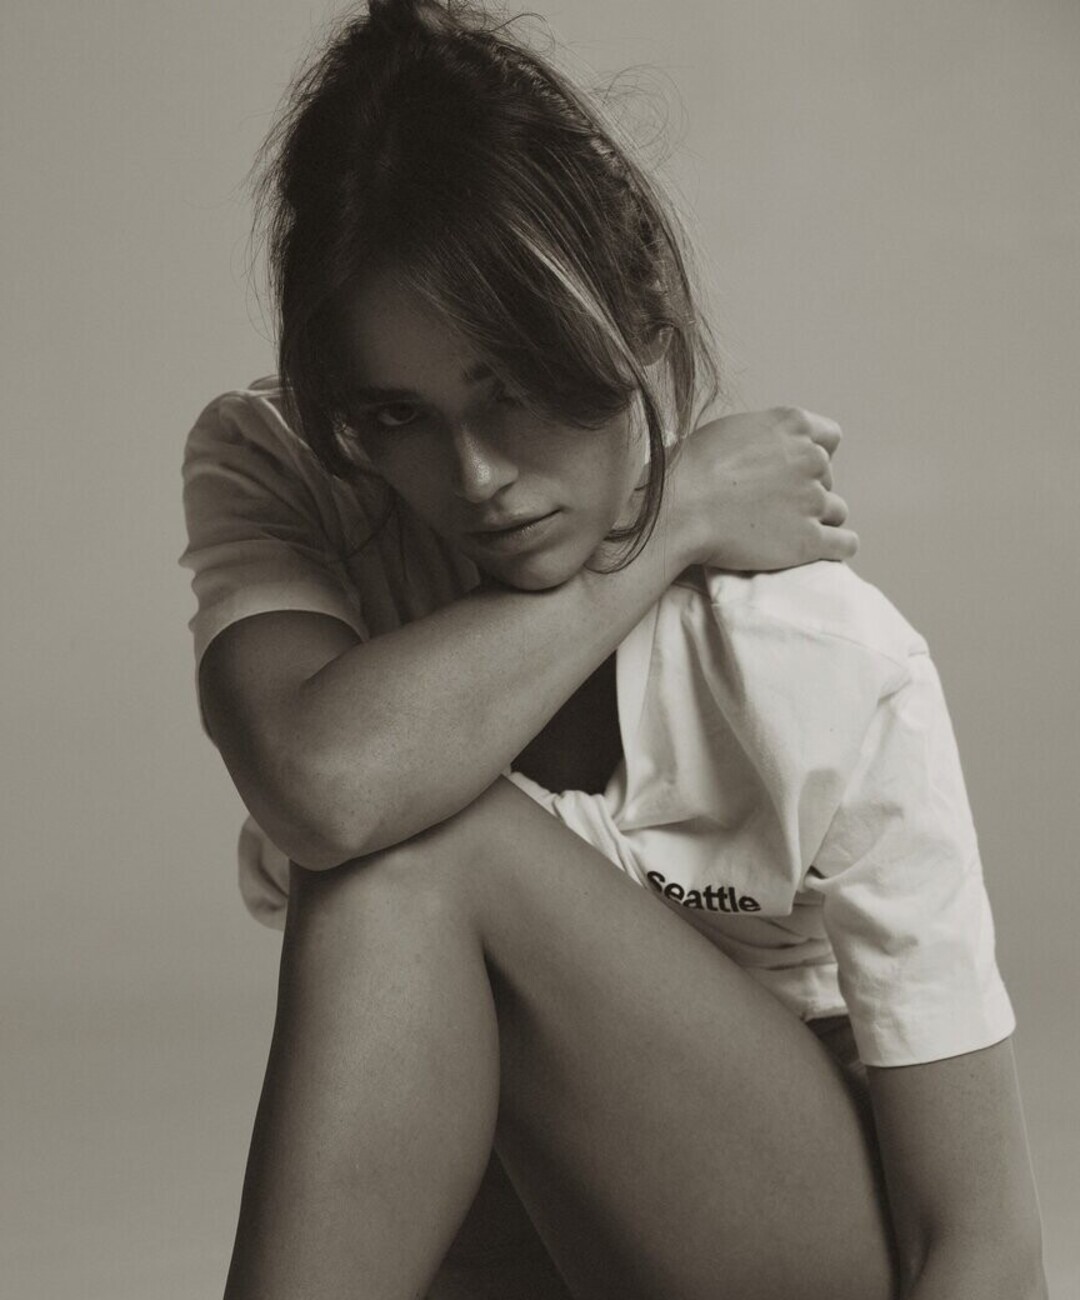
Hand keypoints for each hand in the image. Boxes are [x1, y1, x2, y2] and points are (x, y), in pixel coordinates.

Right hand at [667, 407, 856, 571]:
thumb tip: (767, 452)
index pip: (830, 437)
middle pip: (827, 477)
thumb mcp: (729, 431)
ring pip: (836, 511)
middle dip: (806, 490)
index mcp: (792, 425)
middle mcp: (810, 458)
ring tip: (784, 530)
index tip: (791, 471)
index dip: (812, 454)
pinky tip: (822, 550)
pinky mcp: (809, 540)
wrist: (678, 510)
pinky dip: (838, 547)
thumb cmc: (689, 470)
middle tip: (771, 506)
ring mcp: (812, 500)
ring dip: (817, 520)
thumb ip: (762, 438)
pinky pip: (845, 544)